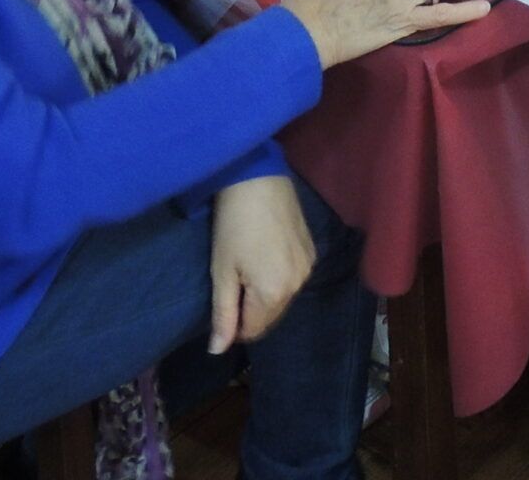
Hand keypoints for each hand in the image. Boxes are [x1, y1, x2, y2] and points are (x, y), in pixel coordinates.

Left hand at [208, 175, 315, 353]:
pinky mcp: (311, 250)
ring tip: (247, 268)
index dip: (234, 325)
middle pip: (270, 316)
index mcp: (274, 294)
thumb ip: (223, 315)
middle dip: (250, 310)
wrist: (257, 178)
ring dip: (265, 295)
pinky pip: (293, 278)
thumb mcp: (221, 271)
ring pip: (283, 298)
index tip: (222, 302)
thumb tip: (217, 351)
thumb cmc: (232, 225)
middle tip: (231, 283)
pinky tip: (264, 256)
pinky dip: (278, 278)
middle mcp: (298, 285)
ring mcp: (308, 267)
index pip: (253, 330)